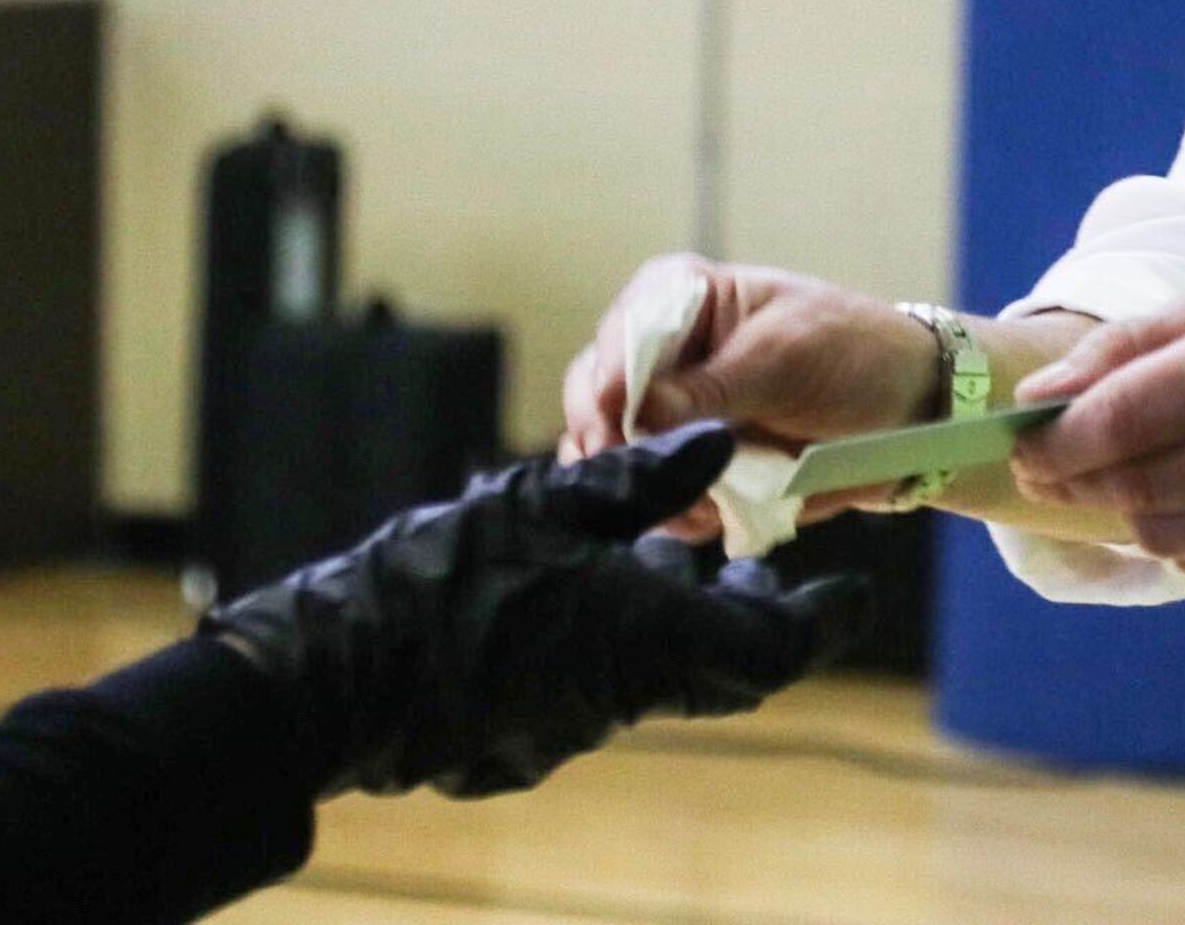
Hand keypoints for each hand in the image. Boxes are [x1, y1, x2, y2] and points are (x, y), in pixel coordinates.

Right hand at [205, 424, 868, 798]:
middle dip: (749, 614)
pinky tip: (574, 594)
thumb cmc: (443, 578)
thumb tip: (712, 440)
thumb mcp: (550, 502)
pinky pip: (585, 692)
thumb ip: (643, 476)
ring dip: (671, 622)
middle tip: (763, 561)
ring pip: (650, 675)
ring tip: (669, 555)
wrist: (332, 680)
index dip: (820, 617)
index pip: (774, 646)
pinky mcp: (515, 745)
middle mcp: (621, 699)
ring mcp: (564, 732)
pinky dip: (604, 644)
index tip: (851, 588)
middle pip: (718, 666)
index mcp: (650, 639)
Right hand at [557, 257, 941, 532]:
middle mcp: (663, 352)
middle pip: (595, 397)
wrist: (906, 415)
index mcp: (683, 295)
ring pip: (609, 454)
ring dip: (646, 484)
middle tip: (645, 477)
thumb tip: (635, 416)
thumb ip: (711, 385)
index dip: (612, 382)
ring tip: (699, 502)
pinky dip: (670, 512)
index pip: (620, 333)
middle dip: (615, 442)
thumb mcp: (785, 359)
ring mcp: (669, 412)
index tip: (620, 426)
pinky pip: (648, 495)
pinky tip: (709, 515)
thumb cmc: (853, 355)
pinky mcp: (685, 464)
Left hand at [1004, 281, 1184, 589]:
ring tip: (1141, 473)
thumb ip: (1134, 345)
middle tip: (1052, 467)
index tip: (1020, 444)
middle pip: (1131, 483)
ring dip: (1128, 508)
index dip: (1055, 442)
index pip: (1121, 420)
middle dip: (1074, 479)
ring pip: (1160, 534)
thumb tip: (1040, 397)